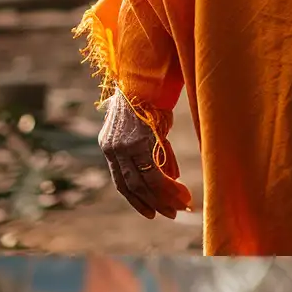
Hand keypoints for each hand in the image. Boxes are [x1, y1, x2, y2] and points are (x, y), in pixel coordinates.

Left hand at [98, 90, 184, 219]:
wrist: (146, 78)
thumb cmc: (150, 100)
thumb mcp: (148, 129)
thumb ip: (156, 152)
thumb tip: (170, 175)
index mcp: (109, 146)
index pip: (121, 181)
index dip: (136, 200)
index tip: (150, 211)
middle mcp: (113, 149)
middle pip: (132, 186)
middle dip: (153, 203)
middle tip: (170, 214)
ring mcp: (124, 147)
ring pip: (144, 184)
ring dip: (165, 199)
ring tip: (182, 207)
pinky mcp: (139, 144)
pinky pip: (155, 175)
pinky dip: (170, 188)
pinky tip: (183, 195)